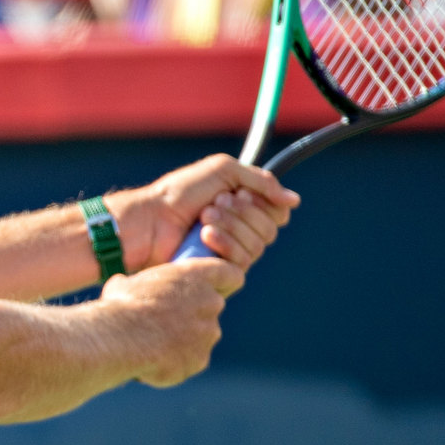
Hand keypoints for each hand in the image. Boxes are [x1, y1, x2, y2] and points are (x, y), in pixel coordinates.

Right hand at [98, 258, 244, 387]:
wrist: (121, 338)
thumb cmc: (122, 304)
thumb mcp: (128, 282)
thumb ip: (143, 284)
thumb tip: (127, 286)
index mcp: (197, 275)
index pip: (232, 274)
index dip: (224, 280)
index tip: (209, 286)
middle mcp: (211, 302)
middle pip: (212, 306)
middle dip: (193, 313)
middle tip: (166, 318)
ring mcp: (209, 333)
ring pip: (202, 335)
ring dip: (185, 338)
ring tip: (153, 343)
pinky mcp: (201, 359)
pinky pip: (193, 359)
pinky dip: (178, 360)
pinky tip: (154, 359)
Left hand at [112, 154, 298, 269]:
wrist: (151, 219)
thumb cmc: (180, 193)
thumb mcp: (222, 171)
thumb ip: (261, 181)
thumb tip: (294, 200)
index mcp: (242, 209)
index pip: (277, 213)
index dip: (264, 203)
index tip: (241, 193)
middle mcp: (240, 232)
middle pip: (270, 229)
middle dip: (242, 212)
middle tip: (215, 203)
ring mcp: (230, 254)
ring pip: (258, 246)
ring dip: (230, 225)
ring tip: (203, 218)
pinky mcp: (220, 273)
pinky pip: (242, 263)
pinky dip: (224, 244)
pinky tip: (203, 236)